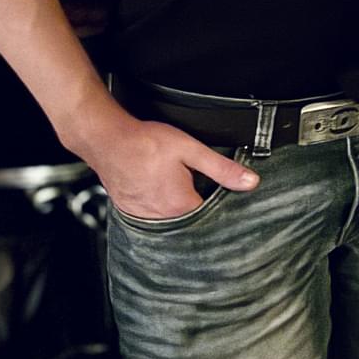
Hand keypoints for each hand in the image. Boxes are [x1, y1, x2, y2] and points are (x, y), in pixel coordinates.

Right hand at [81, 111, 258, 219]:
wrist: (108, 140)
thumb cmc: (146, 143)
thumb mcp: (192, 150)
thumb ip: (222, 168)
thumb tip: (250, 182)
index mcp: (180, 206)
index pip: (210, 214)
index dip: (219, 202)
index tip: (222, 193)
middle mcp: (161, 218)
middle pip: (190, 218)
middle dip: (198, 205)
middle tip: (197, 184)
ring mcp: (143, 216)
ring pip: (170, 218)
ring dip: (177, 206)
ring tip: (176, 184)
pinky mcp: (130, 210)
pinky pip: (151, 214)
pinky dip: (159, 204)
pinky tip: (159, 188)